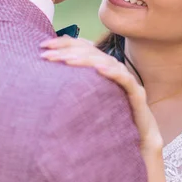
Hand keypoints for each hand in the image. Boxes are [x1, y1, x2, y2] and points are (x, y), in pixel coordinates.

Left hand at [40, 36, 163, 152]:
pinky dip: (112, 72)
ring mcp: (126, 79)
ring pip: (105, 62)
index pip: (82, 47)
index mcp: (102, 67)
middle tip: (46, 55)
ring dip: (85, 59)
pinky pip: (124, 79)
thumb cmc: (111, 119)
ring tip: (66, 61)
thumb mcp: (86, 101)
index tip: (42, 45)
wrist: (138, 139)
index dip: (63, 43)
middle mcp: (114, 68)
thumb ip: (72, 88)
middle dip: (67, 51)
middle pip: (91, 51)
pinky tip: (98, 69)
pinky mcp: (136, 93)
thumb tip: (44, 81)